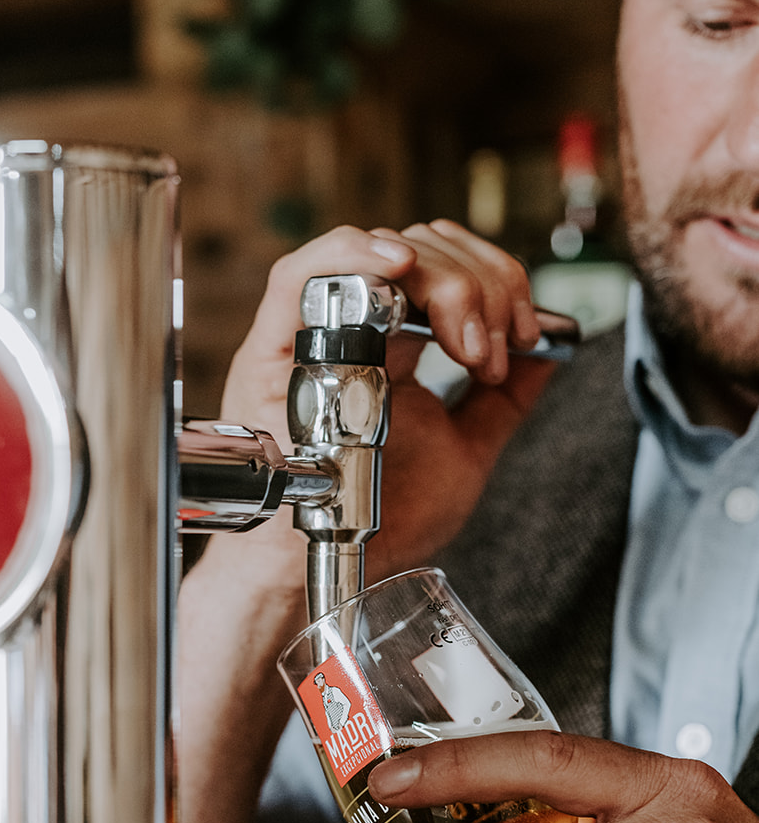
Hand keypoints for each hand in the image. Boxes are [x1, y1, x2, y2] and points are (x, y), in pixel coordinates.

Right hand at [217, 221, 559, 588]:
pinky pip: (297, 275)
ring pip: (379, 253)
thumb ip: (502, 402)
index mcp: (393, 346)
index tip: (527, 338)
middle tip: (495, 350)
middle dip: (482, 285)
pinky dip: (351, 253)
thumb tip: (550, 354)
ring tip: (466, 344)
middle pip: (423, 249)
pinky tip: (399, 266)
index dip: (498, 283)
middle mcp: (353, 331)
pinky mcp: (273, 354)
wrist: (328, 573)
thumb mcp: (466, 455)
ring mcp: (313, 338)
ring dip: (442, 280)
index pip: (447, 267)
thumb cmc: (380, 525)